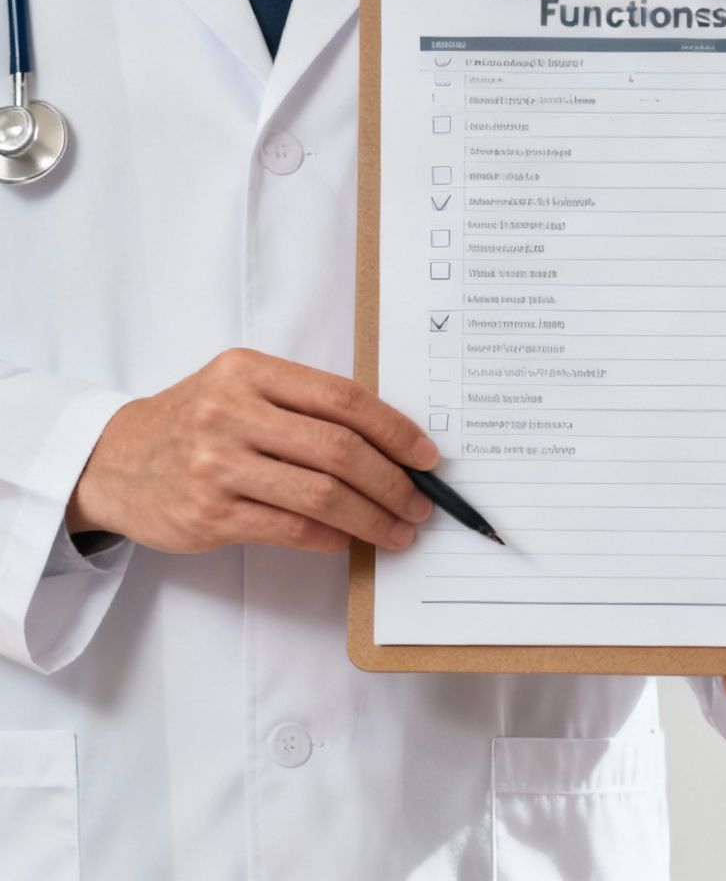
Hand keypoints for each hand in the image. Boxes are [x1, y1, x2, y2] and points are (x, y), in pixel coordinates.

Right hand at [67, 348, 439, 553]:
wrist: (112, 462)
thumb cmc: (195, 424)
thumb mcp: (240, 389)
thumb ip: (304, 405)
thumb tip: (392, 443)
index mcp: (248, 372)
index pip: (343, 399)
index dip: (396, 430)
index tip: (426, 457)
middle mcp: (230, 413)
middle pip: (340, 450)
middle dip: (393, 481)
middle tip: (420, 503)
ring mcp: (217, 465)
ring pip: (322, 494)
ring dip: (373, 517)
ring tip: (398, 529)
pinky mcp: (209, 514)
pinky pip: (292, 529)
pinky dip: (332, 537)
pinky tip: (350, 539)